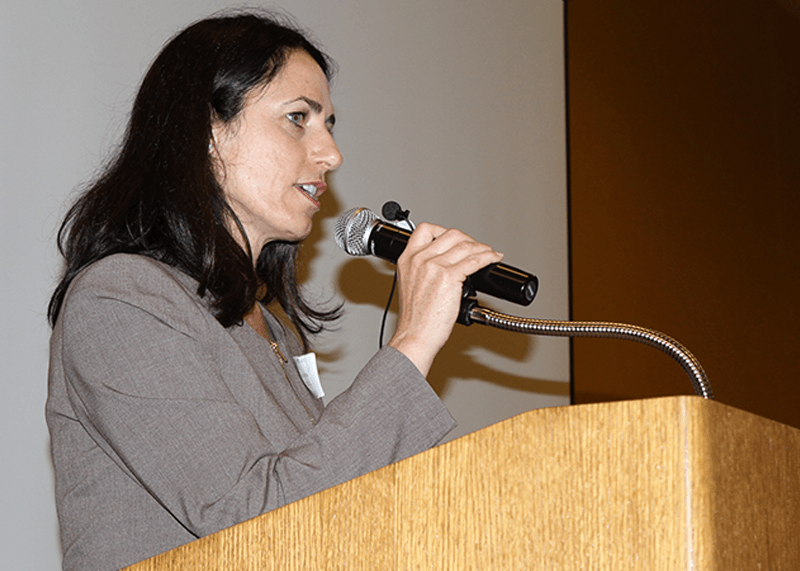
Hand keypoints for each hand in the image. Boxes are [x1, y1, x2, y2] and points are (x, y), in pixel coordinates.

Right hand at [387, 222, 503, 375]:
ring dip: (482, 247)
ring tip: (489, 253)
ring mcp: (434, 266)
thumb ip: (423, 271)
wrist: (415, 336)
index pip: (425, 229)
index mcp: (408, 259)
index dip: (444, 230)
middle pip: (451, 235)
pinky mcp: (449, 276)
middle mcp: (420, 259)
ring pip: (465, 246)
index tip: (455, 239)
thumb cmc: (415, 320)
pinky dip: (488, 257)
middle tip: (476, 248)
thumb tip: (446, 266)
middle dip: (468, 239)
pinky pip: (475, 260)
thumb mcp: (411, 286)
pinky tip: (493, 258)